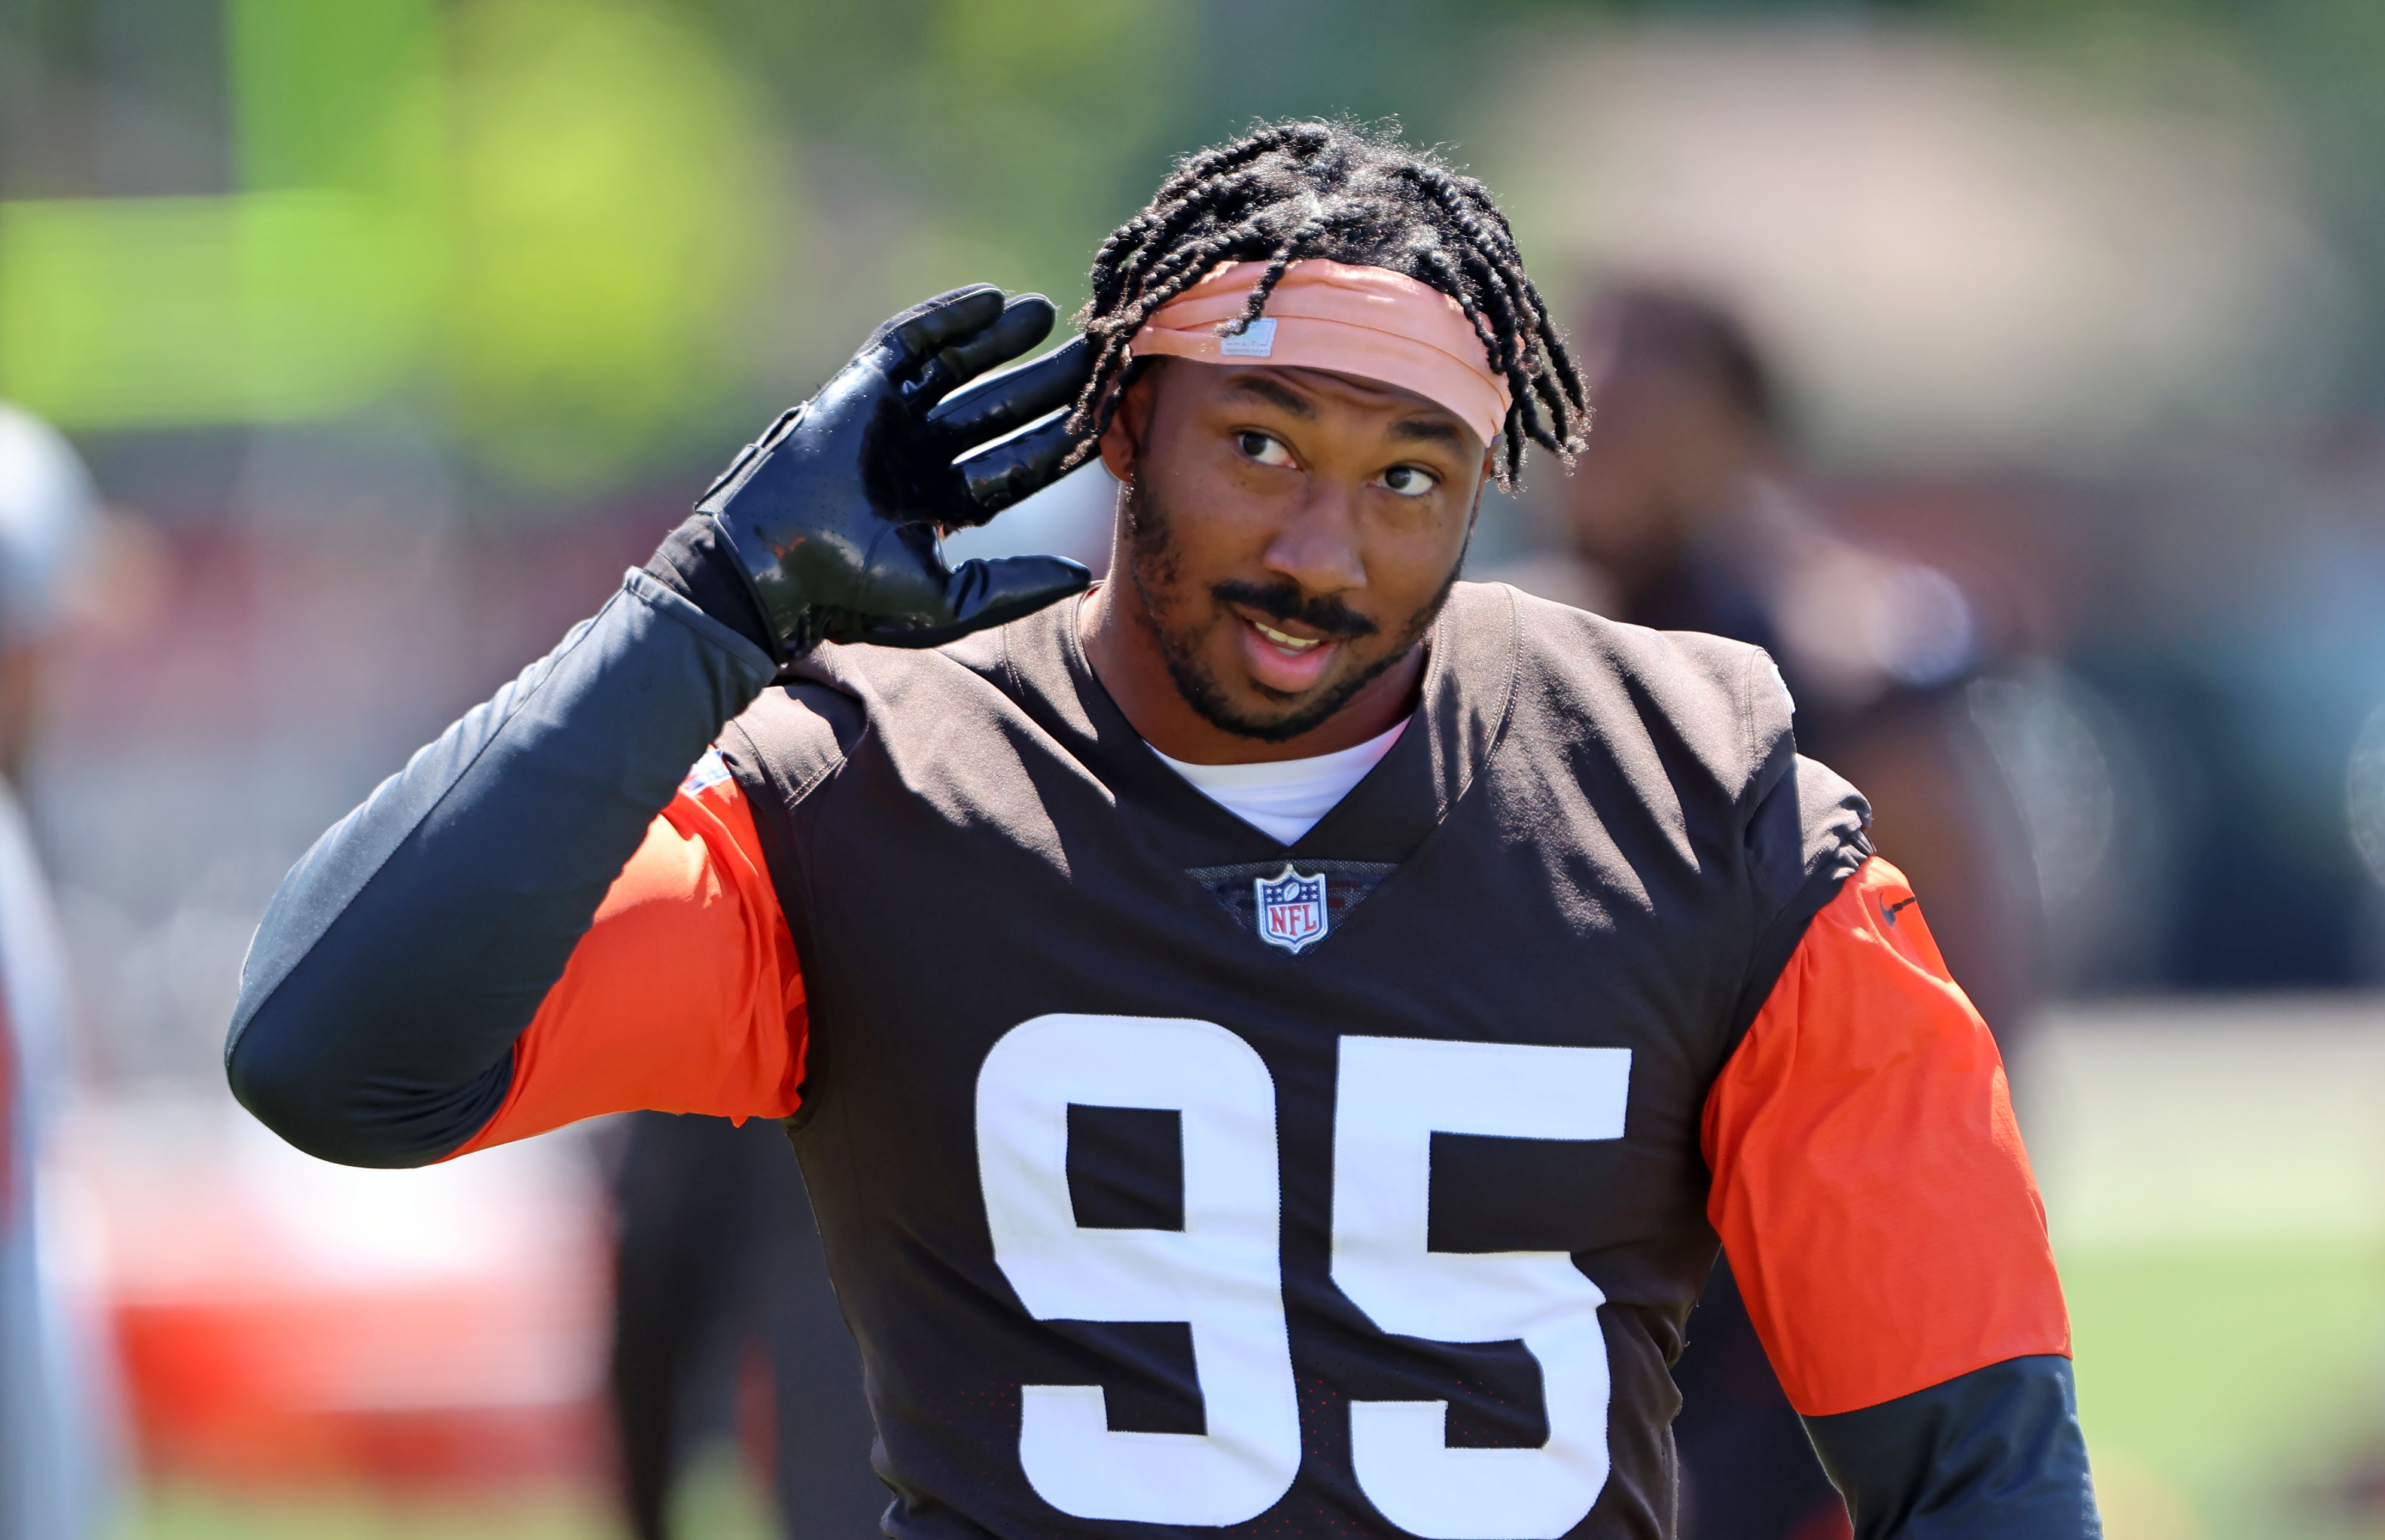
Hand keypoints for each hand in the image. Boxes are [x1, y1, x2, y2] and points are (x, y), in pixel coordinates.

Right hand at [692, 285, 1097, 656]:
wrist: (775, 568)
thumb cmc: (853, 597)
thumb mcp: (951, 601)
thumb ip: (1018, 586)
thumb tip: (1085, 574)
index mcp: (942, 509)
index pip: (1016, 466)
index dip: (1062, 441)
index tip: (1108, 414)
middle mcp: (919, 461)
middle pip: (997, 411)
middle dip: (1044, 383)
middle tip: (1095, 352)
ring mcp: (888, 422)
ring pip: (956, 370)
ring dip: (1000, 340)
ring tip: (1048, 312)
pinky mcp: (857, 389)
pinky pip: (906, 343)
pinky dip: (946, 318)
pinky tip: (990, 299)